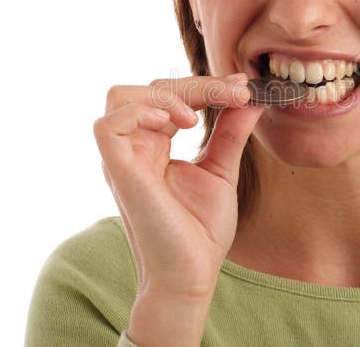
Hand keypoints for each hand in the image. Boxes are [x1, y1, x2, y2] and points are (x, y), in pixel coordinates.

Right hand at [92, 73, 263, 299]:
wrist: (191, 275)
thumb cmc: (201, 232)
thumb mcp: (222, 170)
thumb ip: (231, 131)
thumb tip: (250, 98)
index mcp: (154, 146)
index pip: (170, 95)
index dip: (205, 85)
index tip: (243, 87)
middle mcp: (133, 148)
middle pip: (150, 88)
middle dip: (197, 84)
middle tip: (236, 93)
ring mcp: (122, 158)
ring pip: (121, 96)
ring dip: (166, 94)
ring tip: (196, 117)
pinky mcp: (117, 172)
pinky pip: (108, 125)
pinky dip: (141, 113)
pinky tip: (177, 124)